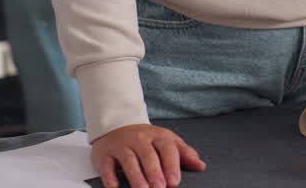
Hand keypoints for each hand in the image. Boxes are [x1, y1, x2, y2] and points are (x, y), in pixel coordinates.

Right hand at [91, 124, 205, 187]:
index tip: (175, 182)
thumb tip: (201, 166)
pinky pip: (107, 165)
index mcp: (158, 136)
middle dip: (154, 172)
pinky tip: (115, 187)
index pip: (167, 149)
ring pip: (129, 160)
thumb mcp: (167, 140)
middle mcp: (139, 139)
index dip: (171, 165)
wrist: (116, 124)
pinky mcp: (104, 154)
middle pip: (148, 155)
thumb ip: (184, 153)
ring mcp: (121, 146)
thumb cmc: (146, 138)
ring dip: (136, 176)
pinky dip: (109, 177)